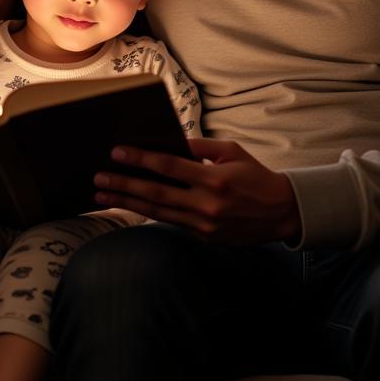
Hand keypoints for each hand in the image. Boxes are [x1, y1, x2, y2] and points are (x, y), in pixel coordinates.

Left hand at [93, 138, 301, 244]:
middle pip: (156, 194)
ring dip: (127, 202)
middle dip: (123, 185)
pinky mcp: (204, 237)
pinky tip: (129, 205)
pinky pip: (170, 222)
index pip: (169, 167)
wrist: (282, 213)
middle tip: (98, 178)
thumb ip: (200, 147)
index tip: (117, 152)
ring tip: (102, 195)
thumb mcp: (232, 151)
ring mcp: (204, 224)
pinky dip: (147, 213)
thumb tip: (168, 142)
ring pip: (157, 212)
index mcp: (214, 179)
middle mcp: (207, 204)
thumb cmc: (255, 175)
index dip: (141, 159)